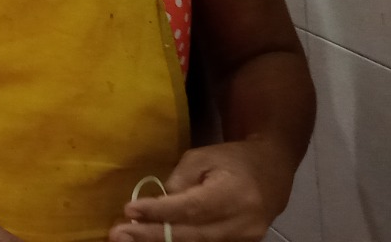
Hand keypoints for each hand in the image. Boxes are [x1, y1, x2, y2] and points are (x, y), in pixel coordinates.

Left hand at [108, 142, 288, 241]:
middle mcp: (242, 223)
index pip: (192, 207)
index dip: (160, 211)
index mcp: (234, 193)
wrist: (272, 173)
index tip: (129, 210)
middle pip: (192, 234)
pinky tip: (152, 239)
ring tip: (127, 238)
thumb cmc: (232, 160)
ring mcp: (244, 239)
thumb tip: (158, 202)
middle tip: (118, 234)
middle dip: (152, 235)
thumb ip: (181, 179)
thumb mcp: (203, 157)